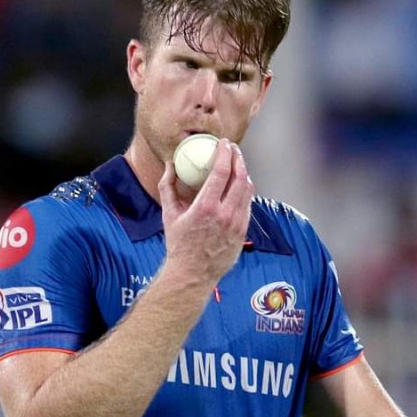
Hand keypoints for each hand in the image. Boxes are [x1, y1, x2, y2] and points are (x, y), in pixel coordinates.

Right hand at [158, 138, 253, 285]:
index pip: (222, 172)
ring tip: (237, 164)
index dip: (226, 153)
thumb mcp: (168, 215)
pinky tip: (239, 186)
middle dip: (238, 158)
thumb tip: (170, 165)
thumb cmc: (178, 244)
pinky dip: (245, 191)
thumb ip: (168, 187)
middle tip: (233, 149)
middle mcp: (225, 215)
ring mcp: (237, 224)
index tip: (224, 143)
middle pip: (240, 177)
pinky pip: (248, 205)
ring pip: (248, 191)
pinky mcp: (243, 232)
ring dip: (244, 173)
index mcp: (206, 208)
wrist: (193, 273)